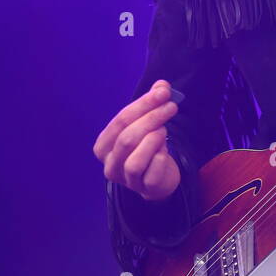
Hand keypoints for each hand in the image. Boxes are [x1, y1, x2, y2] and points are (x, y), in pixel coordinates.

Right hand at [93, 79, 181, 199]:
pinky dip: (160, 158)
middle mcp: (110, 165)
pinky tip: (165, 151)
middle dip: (152, 118)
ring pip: (134, 161)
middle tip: (171, 107)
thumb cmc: (146, 145)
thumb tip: (162, 85)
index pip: (120, 121)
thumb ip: (152, 102)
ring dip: (153, 140)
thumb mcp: (146, 122)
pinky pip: (151, 174)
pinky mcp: (145, 190)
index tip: (164, 93)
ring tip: (164, 131)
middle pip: (127, 138)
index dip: (143, 105)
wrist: (157, 177)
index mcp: (104, 146)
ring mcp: (126, 181)